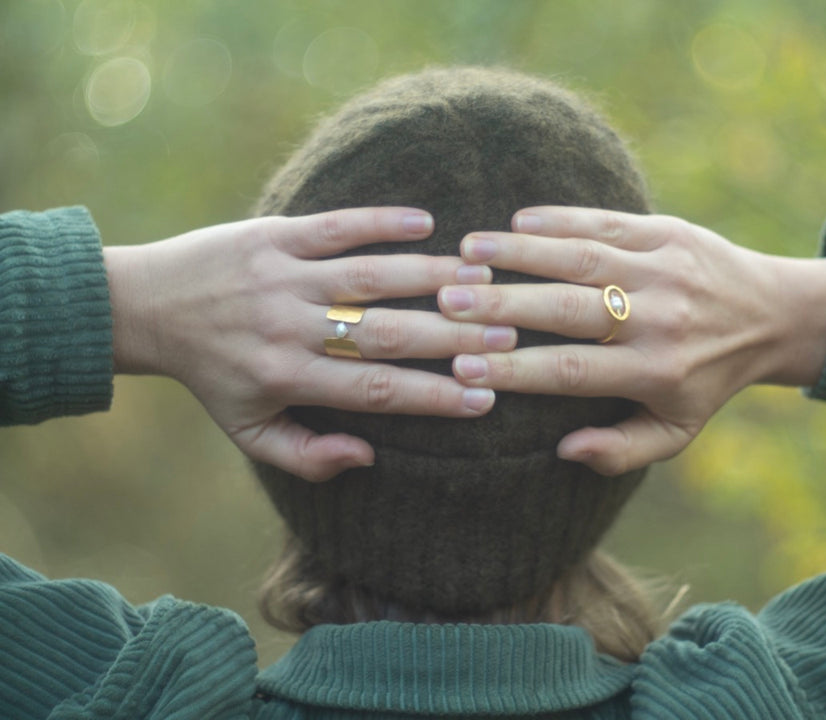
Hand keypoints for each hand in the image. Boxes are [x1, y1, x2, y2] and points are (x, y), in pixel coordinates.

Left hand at [104, 207, 514, 480]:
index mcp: (287, 378)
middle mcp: (289, 327)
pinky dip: (381, 222)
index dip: (433, 396)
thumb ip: (305, 457)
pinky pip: (334, 226)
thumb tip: (368, 457)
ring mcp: (282, 276)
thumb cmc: (213, 376)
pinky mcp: (273, 235)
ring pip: (368, 276)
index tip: (484, 398)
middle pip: (383, 333)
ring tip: (484, 278)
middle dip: (450, 336)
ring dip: (430, 275)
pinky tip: (426, 223)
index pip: (375, 391)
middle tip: (506, 335)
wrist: (147, 307)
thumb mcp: (249, 432)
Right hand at [438, 207, 825, 474]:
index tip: (462, 368)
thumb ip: (623, 451)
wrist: (775, 315)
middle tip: (446, 301)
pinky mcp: (669, 232)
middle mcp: (659, 319)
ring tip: (467, 251)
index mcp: (656, 372)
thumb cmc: (709, 379)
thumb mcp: (678, 431)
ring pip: (582, 258)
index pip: (572, 371)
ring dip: (520, 253)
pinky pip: (607, 223)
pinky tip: (518, 222)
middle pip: (568, 310)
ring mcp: (664, 269)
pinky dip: (561, 220)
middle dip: (502, 305)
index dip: (514, 370)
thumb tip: (565, 450)